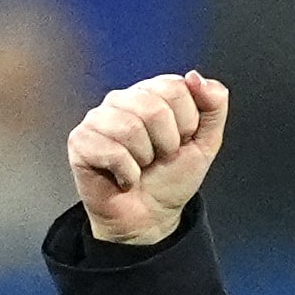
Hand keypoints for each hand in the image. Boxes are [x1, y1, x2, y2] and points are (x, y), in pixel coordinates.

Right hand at [67, 71, 229, 248]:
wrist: (151, 218)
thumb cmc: (170, 179)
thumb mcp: (205, 143)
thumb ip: (213, 106)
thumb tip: (195, 77)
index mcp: (151, 93)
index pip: (175, 87)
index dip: (186, 123)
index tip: (180, 142)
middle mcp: (122, 99)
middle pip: (153, 107)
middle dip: (167, 143)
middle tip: (159, 157)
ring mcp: (98, 118)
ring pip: (131, 128)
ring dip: (145, 159)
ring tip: (141, 166)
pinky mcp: (81, 141)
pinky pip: (113, 152)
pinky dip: (127, 174)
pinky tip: (124, 177)